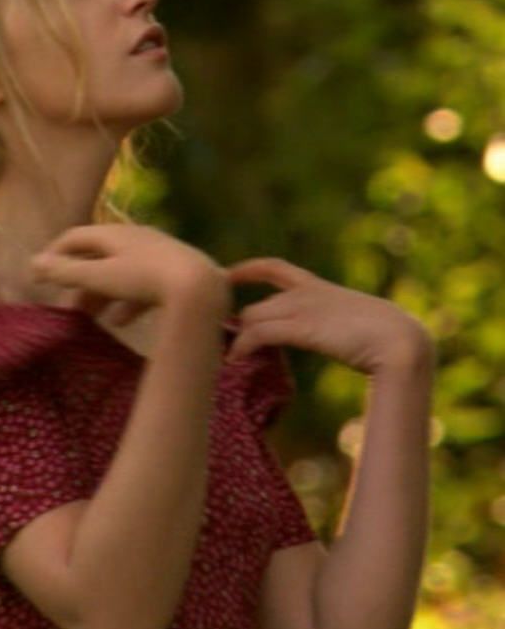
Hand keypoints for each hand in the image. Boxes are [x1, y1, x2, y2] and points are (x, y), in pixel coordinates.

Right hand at [30, 223, 228, 326]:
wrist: (200, 287)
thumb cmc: (145, 278)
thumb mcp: (101, 276)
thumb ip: (67, 272)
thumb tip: (33, 263)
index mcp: (115, 233)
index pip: (75, 237)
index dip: (54, 254)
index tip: (38, 276)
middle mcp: (135, 237)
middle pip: (98, 257)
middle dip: (79, 281)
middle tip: (65, 306)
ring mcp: (157, 254)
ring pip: (119, 273)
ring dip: (101, 294)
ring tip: (89, 317)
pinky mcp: (174, 274)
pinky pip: (142, 285)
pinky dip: (125, 302)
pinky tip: (120, 321)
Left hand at [223, 258, 434, 376]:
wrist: (403, 342)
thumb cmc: (390, 338)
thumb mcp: (358, 324)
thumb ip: (338, 325)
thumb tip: (339, 337)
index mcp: (320, 288)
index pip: (275, 268)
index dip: (247, 269)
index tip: (227, 274)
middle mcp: (306, 294)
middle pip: (256, 306)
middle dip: (237, 326)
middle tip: (225, 348)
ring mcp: (304, 309)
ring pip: (253, 319)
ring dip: (237, 341)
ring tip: (227, 360)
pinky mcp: (302, 328)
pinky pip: (259, 334)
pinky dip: (242, 347)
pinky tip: (234, 360)